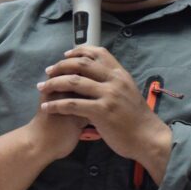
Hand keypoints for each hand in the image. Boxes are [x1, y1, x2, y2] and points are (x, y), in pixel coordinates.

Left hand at [36, 46, 171, 181]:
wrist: (148, 138)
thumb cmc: (136, 118)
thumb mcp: (128, 92)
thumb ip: (113, 82)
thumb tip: (97, 76)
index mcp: (120, 74)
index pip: (98, 53)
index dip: (78, 51)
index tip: (65, 55)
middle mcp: (114, 80)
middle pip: (81, 64)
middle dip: (60, 66)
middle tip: (48, 72)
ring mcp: (109, 95)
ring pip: (74, 82)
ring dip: (53, 84)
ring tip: (42, 88)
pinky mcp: (102, 111)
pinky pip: (72, 104)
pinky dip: (56, 105)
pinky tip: (47, 107)